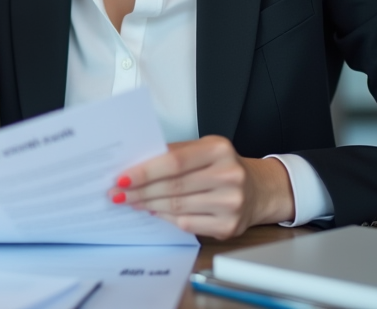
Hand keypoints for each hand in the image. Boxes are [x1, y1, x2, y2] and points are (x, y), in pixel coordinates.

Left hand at [109, 136, 295, 239]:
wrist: (260, 190)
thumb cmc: (223, 166)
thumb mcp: (204, 149)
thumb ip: (174, 153)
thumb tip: (135, 164)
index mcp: (219, 150)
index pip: (174, 161)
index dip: (145, 171)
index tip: (122, 177)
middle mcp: (229, 176)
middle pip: (173, 187)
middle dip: (140, 191)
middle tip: (117, 193)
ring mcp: (231, 204)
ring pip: (177, 207)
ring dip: (149, 205)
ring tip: (131, 201)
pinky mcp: (229, 226)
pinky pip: (187, 223)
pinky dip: (166, 217)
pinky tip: (153, 211)